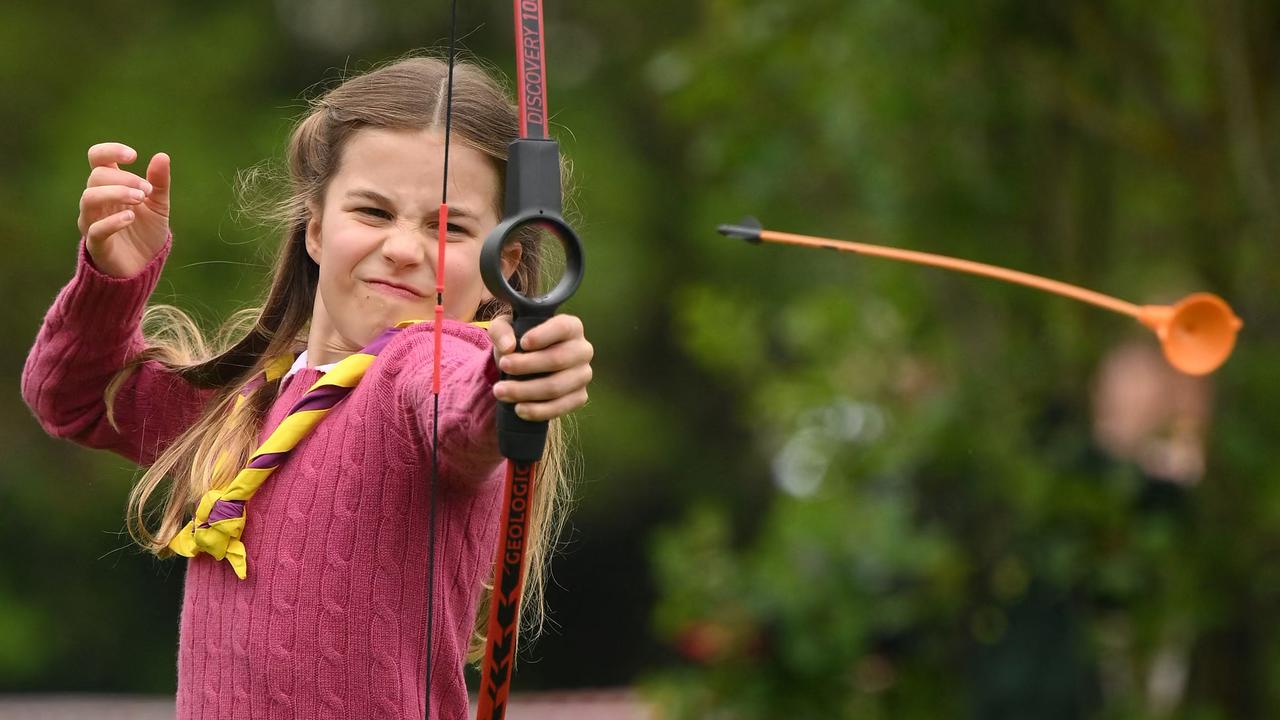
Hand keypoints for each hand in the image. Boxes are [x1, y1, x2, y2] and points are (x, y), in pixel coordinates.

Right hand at [77, 142, 171, 277]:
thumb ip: (159, 183)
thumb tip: (162, 156)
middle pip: (96, 177)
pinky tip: (131, 217)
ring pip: (89, 198)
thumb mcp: (159, 205)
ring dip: (116, 193)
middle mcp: (97, 201)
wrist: (145, 266)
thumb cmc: (146, 231)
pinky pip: (95, 229)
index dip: (110, 151)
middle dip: (124, 179)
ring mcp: (93, 222)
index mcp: (110, 186)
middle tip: (147, 191)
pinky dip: (113, 221)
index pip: (97, 158)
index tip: (133, 156)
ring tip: (140, 198)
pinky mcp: (96, 244)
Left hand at [489, 314, 593, 420]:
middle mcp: (583, 350)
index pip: (562, 328)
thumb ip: (501, 331)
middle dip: (526, 365)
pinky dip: (537, 411)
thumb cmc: (520, 341)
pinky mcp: (580, 397)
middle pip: (557, 359)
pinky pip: (560, 407)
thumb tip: (508, 347)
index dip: (543, 336)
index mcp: (572, 327)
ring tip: (500, 391)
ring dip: (525, 391)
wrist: (529, 367)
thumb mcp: (506, 329)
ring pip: (556, 387)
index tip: (522, 343)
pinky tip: (518, 409)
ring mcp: (584, 375)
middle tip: (502, 366)